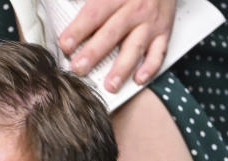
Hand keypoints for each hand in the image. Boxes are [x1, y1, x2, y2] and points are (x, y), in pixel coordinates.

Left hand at [58, 0, 176, 92]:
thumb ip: (88, 1)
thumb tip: (63, 9)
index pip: (95, 13)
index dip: (79, 29)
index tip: (65, 45)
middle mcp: (135, 9)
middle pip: (112, 33)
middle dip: (95, 52)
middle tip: (79, 68)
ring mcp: (151, 23)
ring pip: (135, 46)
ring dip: (122, 68)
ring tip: (109, 86)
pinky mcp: (164, 32)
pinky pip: (159, 52)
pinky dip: (150, 67)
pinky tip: (138, 80)